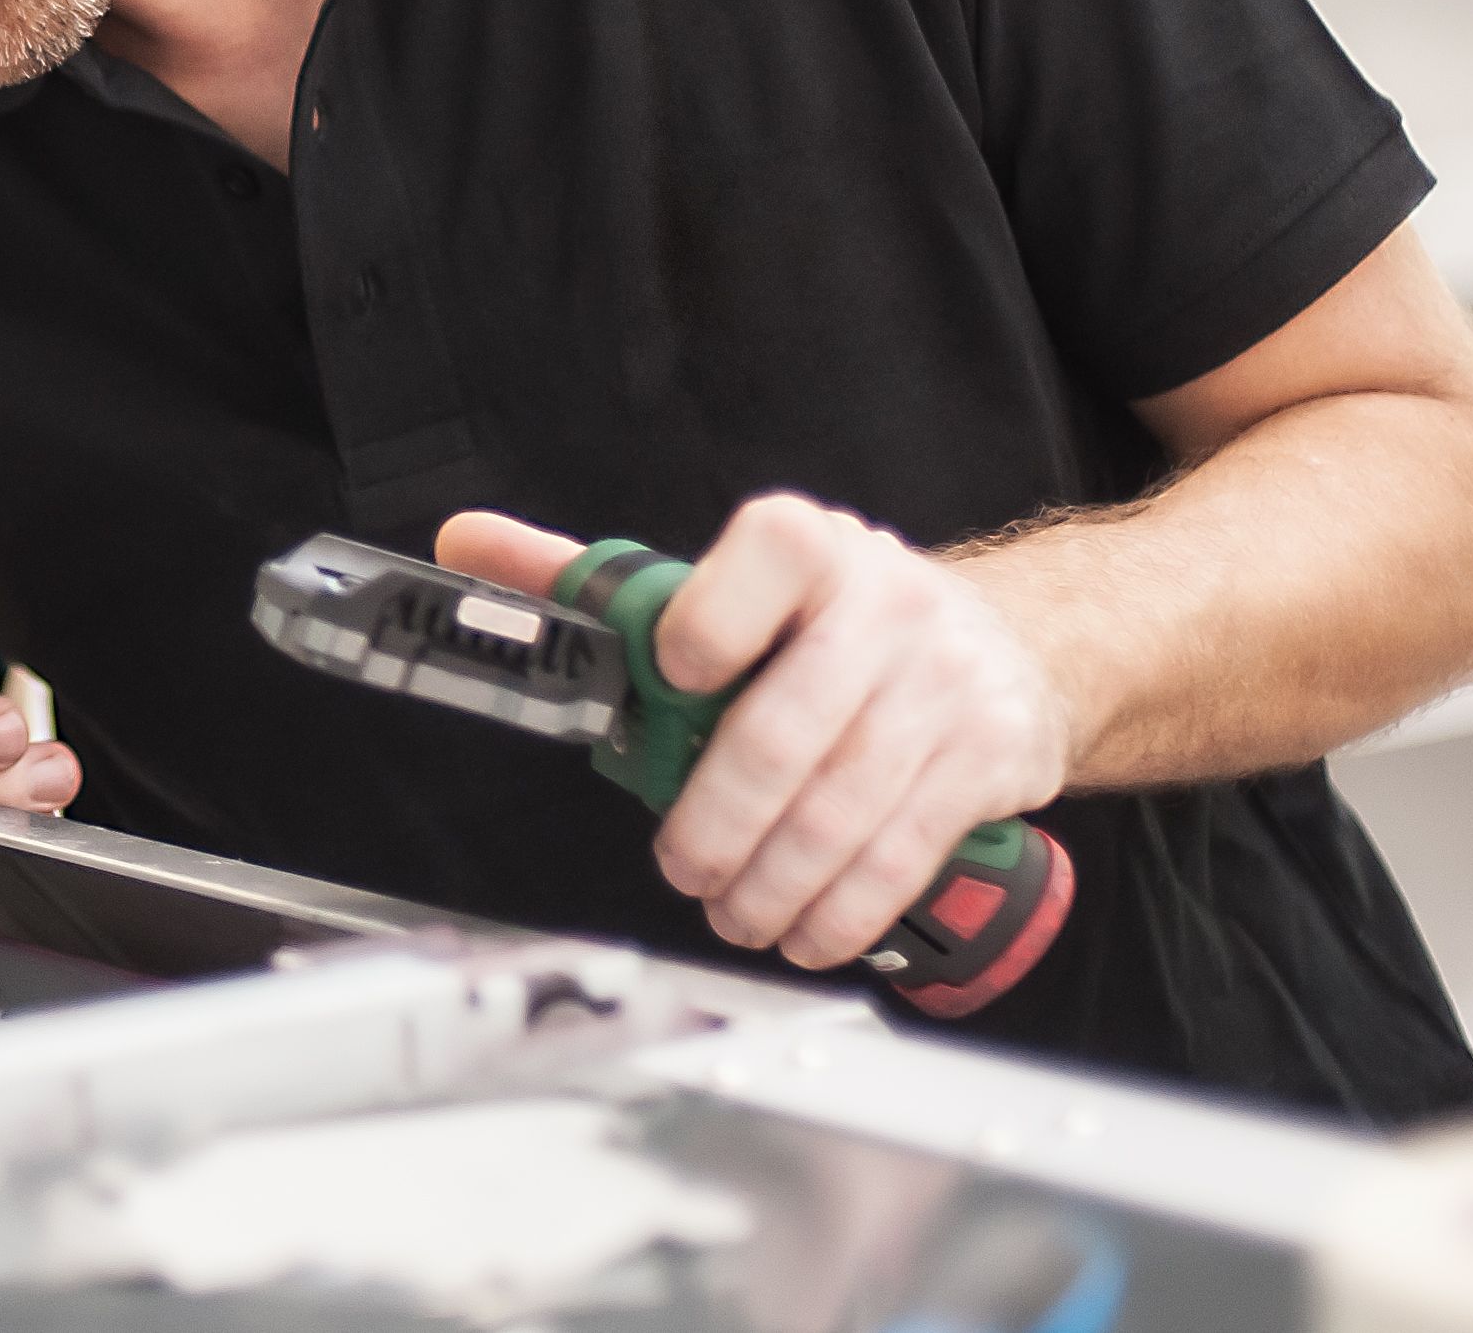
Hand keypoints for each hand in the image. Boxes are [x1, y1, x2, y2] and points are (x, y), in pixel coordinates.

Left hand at [434, 494, 1070, 971]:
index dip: (704, 630)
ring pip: (841, 806)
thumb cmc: (834, 621)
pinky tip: (806, 930)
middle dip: (715, 822)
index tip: (670, 680)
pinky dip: (845, 908)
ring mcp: (944, 682)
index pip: (751, 568)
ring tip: (732, 910)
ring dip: (772, 882)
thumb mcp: (728, 585)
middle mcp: (883, 605)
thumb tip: (464, 541)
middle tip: (681, 868)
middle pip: (781, 731)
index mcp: (802, 548)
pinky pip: (905, 850)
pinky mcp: (988, 756)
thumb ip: (595, 578)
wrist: (1009, 645)